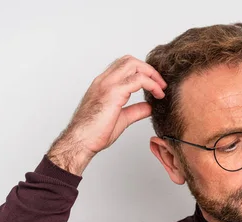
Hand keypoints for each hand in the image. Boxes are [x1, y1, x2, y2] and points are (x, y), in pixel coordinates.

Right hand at [47, 55, 166, 173]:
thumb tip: (150, 107)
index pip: (123, 66)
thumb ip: (136, 110)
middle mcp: (104, 80)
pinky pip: (138, 79)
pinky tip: (158, 94)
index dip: (142, 71)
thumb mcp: (122, 118)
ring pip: (134, 64)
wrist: (81, 142)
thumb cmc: (94, 133)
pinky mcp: (113, 92)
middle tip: (160, 84)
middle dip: (149, 69)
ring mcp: (107, 84)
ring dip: (151, 74)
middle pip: (130, 60)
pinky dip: (152, 84)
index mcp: (103, 84)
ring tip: (161, 88)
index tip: (154, 85)